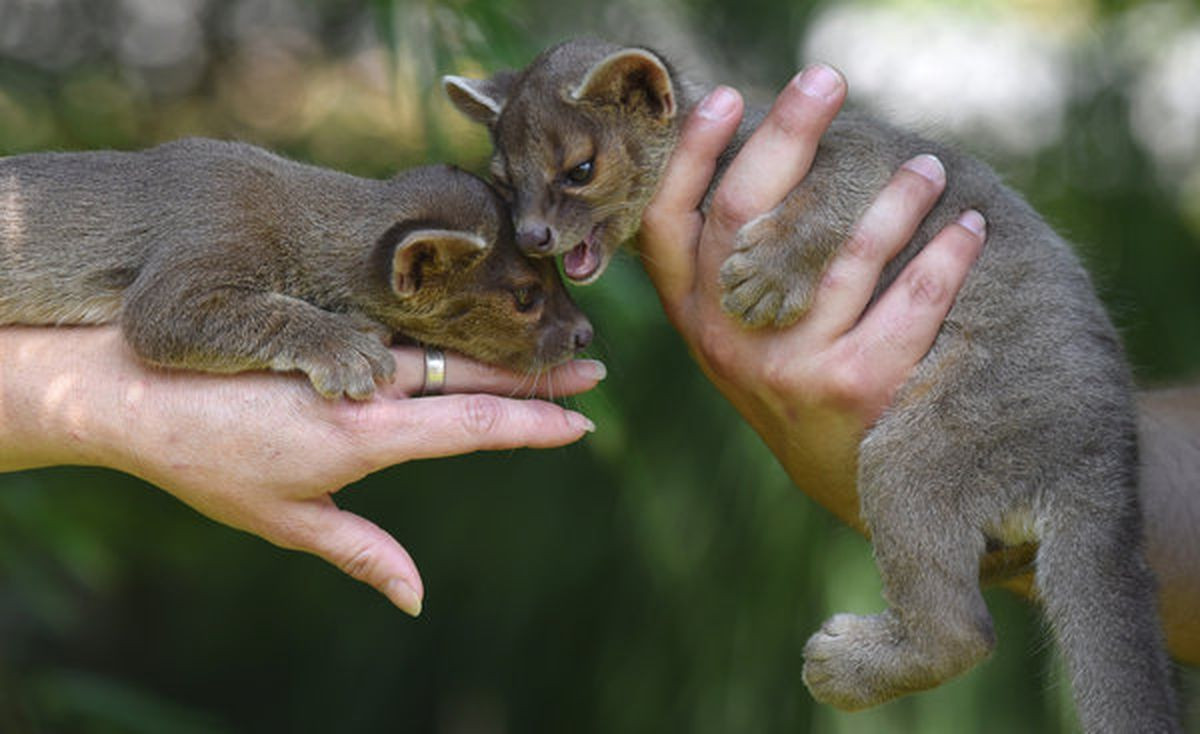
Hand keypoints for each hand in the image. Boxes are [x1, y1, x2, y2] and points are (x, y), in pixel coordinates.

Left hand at [0, 325, 602, 615]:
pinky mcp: (332, 328)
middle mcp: (368, 383)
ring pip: (445, 345)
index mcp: (365, 434)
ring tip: (552, 348)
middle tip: (595, 366)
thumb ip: (362, 553)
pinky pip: (408, 330)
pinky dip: (453, 334)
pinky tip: (477, 331)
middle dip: (538, 375)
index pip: (472, 423)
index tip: (581, 421)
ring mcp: (352, 349)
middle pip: (473, 374)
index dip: (533, 424)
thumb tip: (416, 600)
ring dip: (503, 349)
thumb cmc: (207, 464)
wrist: (133, 391)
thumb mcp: (286, 522)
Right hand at [638, 65, 985, 529]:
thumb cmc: (795, 384)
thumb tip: (768, 158)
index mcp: (692, 318)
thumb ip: (734, 271)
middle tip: (824, 80)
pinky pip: (908, 303)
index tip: (727, 96)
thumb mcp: (740, 337)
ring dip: (891, 198)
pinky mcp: (851, 388)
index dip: (689, 156)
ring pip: (837, 254)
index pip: (666, 225)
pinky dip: (946, 259)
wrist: (842, 480)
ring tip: (927, 166)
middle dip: (784, 135)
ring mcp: (785, 366)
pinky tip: (969, 229)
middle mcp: (725, 340)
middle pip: (741, 215)